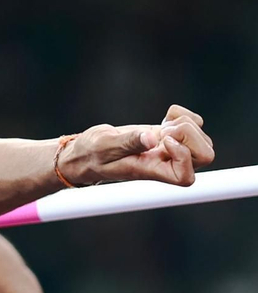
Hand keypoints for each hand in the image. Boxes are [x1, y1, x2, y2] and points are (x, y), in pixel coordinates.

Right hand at [58, 105, 214, 186]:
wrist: (87, 152)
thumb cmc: (91, 155)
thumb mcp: (104, 146)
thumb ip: (128, 142)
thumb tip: (152, 139)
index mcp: (152, 172)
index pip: (186, 177)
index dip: (184, 156)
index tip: (163, 141)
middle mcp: (166, 163)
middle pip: (205, 156)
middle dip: (190, 135)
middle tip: (166, 130)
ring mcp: (170, 149)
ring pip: (202, 138)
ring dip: (186, 124)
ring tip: (162, 124)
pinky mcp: (169, 136)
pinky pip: (194, 124)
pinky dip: (183, 115)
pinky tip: (165, 117)